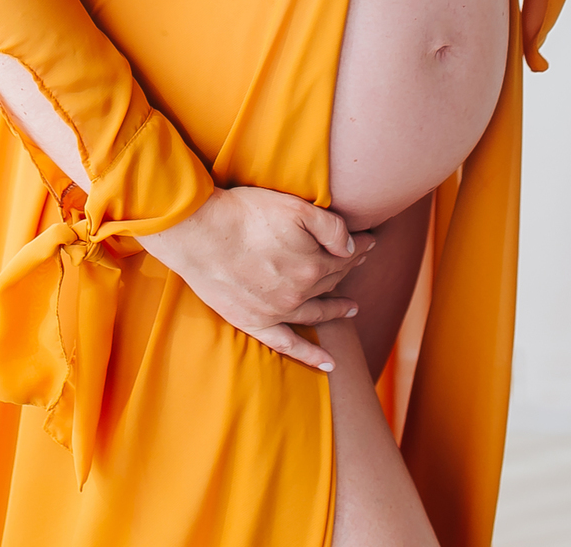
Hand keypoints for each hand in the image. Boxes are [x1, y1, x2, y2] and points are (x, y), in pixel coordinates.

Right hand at [139, 185, 373, 371]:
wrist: (200, 233)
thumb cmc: (246, 213)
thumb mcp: (295, 207)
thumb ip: (331, 227)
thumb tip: (353, 246)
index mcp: (313, 265)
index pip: (345, 256)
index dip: (360, 247)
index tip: (371, 241)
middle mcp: (300, 293)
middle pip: (331, 282)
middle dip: (349, 270)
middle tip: (361, 261)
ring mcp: (277, 312)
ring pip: (317, 313)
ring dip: (337, 310)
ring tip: (353, 307)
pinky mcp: (255, 322)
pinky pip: (288, 345)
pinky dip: (310, 355)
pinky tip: (329, 364)